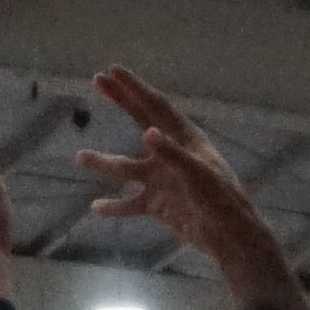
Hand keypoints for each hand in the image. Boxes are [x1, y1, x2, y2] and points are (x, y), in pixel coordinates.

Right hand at [78, 69, 285, 284]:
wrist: (230, 238)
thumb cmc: (222, 201)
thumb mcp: (199, 175)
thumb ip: (173, 154)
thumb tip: (148, 132)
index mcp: (185, 140)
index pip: (156, 106)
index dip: (135, 88)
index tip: (113, 71)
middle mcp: (171, 154)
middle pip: (141, 121)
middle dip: (120, 101)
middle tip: (97, 80)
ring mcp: (163, 180)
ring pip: (126, 168)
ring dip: (103, 163)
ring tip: (79, 157)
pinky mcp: (158, 205)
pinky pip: (130, 204)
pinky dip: (114, 207)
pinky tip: (95, 207)